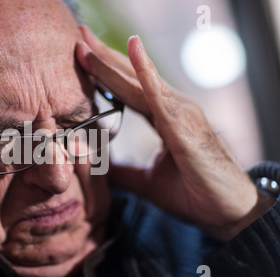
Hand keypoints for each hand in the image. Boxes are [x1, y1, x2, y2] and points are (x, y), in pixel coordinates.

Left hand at [76, 26, 274, 240]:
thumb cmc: (194, 192)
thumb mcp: (148, 180)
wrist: (228, 211)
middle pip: (131, 77)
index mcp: (163, 118)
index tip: (82, 56)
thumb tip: (100, 168)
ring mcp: (180, 113)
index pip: (128, 90)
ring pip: (139, 82)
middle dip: (103, 57)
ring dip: (112, 60)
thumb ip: (124, 171)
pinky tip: (132, 48)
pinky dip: (145, 71)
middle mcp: (172, 108)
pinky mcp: (185, 125)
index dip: (105, 72)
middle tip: (78, 35)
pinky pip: (160, 94)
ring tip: (87, 41)